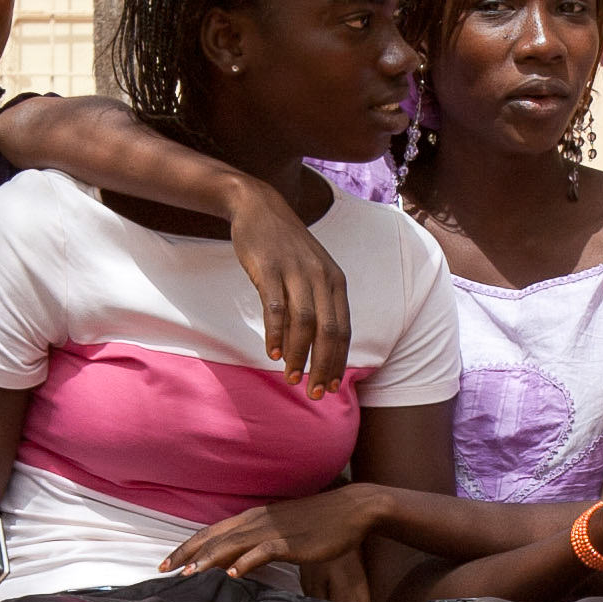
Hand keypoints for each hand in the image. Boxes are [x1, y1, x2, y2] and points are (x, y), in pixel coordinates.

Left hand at [163, 481, 391, 584]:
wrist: (351, 509)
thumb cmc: (317, 520)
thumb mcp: (280, 527)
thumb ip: (258, 540)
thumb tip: (238, 558)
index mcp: (252, 518)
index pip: (211, 533)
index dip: (188, 547)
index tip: (167, 563)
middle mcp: (256, 521)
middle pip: (214, 538)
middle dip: (188, 554)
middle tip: (164, 570)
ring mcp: (273, 530)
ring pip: (233, 544)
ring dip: (210, 559)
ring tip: (189, 573)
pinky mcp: (291, 541)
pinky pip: (264, 551)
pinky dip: (247, 561)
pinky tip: (234, 573)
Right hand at [222, 180, 352, 397]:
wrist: (259, 208)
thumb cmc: (286, 248)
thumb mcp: (312, 271)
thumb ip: (318, 303)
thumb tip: (319, 346)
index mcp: (335, 281)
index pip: (343, 330)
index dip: (337, 361)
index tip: (330, 387)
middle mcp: (320, 277)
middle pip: (329, 331)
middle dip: (323, 366)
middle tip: (313, 392)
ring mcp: (295, 272)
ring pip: (305, 323)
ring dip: (299, 355)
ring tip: (291, 377)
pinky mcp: (269, 269)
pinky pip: (276, 308)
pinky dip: (277, 334)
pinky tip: (273, 353)